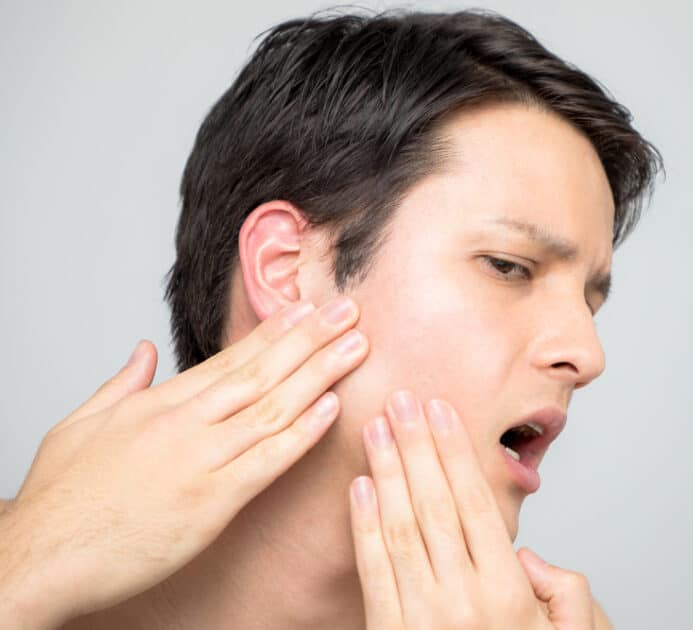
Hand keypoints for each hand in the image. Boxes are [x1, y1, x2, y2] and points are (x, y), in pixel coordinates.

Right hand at [0, 297, 368, 628]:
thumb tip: (145, 351)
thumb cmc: (60, 498)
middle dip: (310, 338)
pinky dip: (301, 433)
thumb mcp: (81, 423)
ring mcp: (200, 461)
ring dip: (320, 375)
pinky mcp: (210, 504)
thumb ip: (122, 383)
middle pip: (261, 372)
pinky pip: (266, 462)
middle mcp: (185, 424)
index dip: (276, 333)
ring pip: (273, 408)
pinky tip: (331, 408)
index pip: (231, 358)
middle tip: (349, 311)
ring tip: (356, 348)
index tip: (308, 310)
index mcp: (159, 403)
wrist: (39, 557)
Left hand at [348, 390, 601, 628]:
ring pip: (402, 527)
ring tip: (377, 428)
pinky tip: (360, 488)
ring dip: (388, 472)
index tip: (440, 410)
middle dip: (416, 446)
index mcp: (510, 592)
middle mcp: (465, 599)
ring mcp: (424, 618)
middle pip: (435, 503)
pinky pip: (375, 572)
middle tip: (401, 398)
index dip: (455, 453)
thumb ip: (565, 592)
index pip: (476, 503)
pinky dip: (364, 526)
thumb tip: (527, 555)